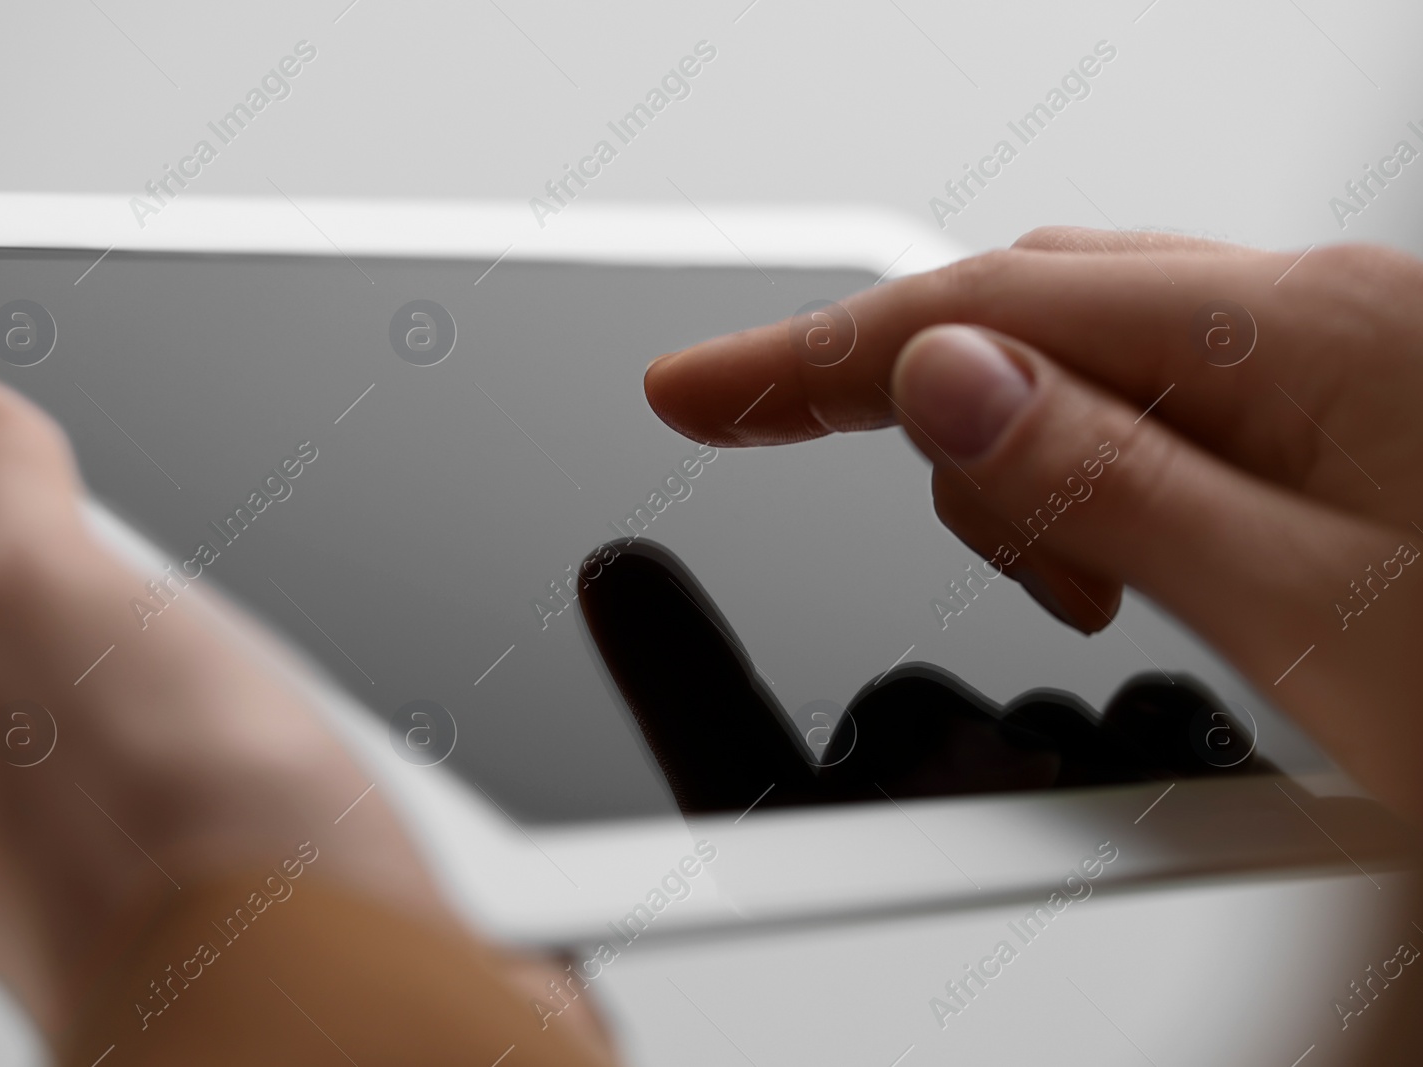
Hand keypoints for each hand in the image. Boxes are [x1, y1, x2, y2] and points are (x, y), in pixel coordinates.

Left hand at [0, 349, 569, 1038]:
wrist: (341, 1012)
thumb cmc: (178, 852)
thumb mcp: (47, 604)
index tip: (6, 427)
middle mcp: (56, 818)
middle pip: (62, 655)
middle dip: (103, 572)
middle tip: (119, 507)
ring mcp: (180, 855)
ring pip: (179, 716)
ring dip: (215, 654)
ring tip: (234, 610)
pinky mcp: (292, 881)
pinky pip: (277, 776)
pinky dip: (303, 733)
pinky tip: (338, 722)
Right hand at [644, 229, 1422, 821]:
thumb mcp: (1296, 614)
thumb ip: (1105, 483)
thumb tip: (945, 380)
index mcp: (1299, 340)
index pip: (984, 310)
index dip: (810, 355)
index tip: (694, 390)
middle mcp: (1316, 314)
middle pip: (1032, 319)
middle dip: (924, 417)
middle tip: (910, 535)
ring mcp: (1331, 354)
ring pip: (1095, 365)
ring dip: (1030, 471)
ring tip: (1078, 597)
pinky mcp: (1338, 406)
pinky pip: (1168, 405)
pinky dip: (1103, 478)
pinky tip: (1136, 563)